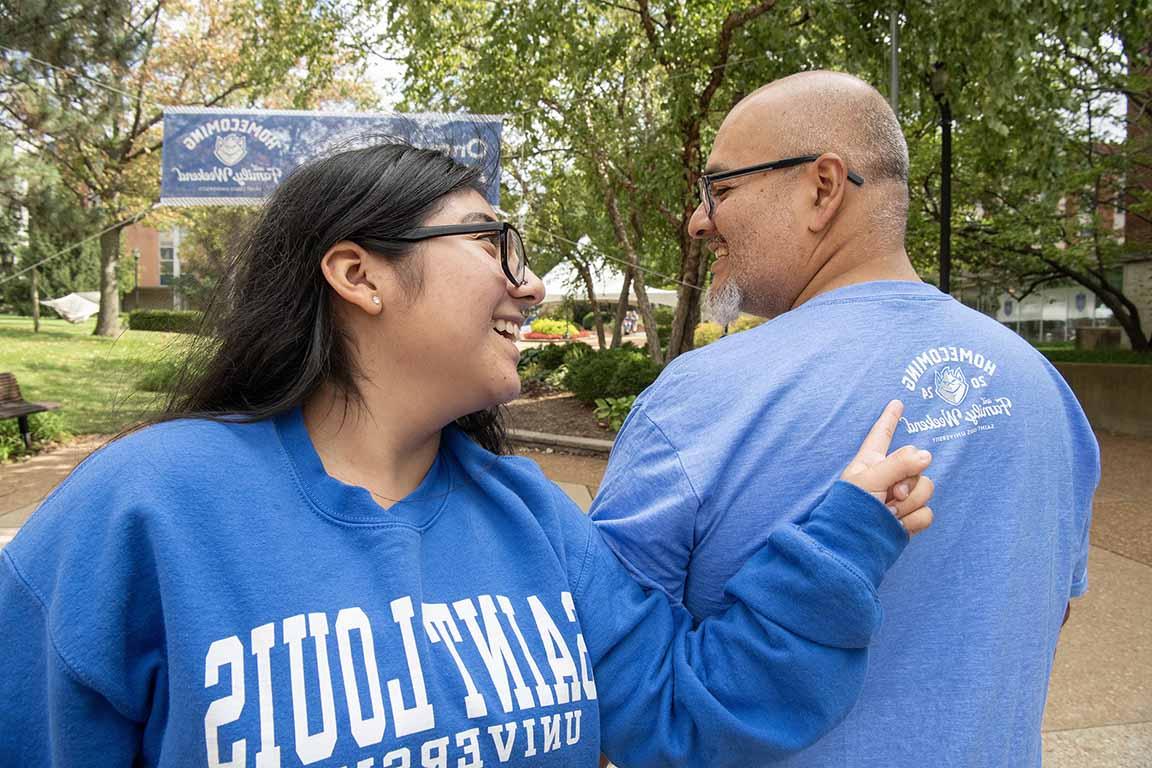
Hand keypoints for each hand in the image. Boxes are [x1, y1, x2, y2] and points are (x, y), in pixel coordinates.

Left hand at [840, 400, 934, 535]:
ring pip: (926, 489)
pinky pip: (927, 513)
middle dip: (908, 482)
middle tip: (890, 496)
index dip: (890, 418)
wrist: (852, 547)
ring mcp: (901, 498)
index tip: (896, 402)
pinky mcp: (910, 518)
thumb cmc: (850, 509)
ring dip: (909, 504)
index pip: (882, 434)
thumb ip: (899, 464)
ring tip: (888, 513)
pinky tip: (897, 526)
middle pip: (918, 465)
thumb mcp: (870, 480)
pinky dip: (913, 521)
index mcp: (872, 461)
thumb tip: (927, 456)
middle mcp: (889, 476)